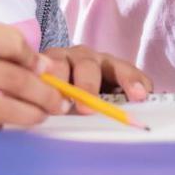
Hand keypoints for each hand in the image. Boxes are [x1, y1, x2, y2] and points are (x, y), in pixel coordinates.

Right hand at [0, 23, 65, 137]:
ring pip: (2, 109)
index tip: (47, 69)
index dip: (36, 58)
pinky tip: (2, 124)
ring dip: (29, 116)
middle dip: (45, 94)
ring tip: (40, 116)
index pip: (12, 43)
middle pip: (15, 79)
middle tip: (60, 102)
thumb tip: (43, 66)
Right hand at [37, 45, 152, 105]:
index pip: (123, 69)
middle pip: (88, 66)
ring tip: (58, 106)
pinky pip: (35, 73)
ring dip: (58, 87)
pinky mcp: (36, 65)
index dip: (131, 81)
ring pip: (58, 68)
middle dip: (89, 88)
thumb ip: (118, 103)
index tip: (139, 96)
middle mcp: (83, 57)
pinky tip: (36, 101)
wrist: (46, 78)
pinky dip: (37, 87)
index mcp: (106, 64)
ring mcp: (58, 58)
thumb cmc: (82, 91)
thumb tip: (135, 118)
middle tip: (87, 108)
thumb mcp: (104, 95)